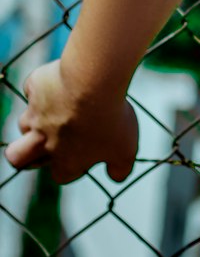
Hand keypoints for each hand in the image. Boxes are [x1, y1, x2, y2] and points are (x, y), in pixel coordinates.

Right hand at [3, 58, 137, 185]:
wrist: (93, 81)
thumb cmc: (110, 118)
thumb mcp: (125, 150)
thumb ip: (120, 169)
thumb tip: (116, 177)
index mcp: (65, 162)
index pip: (60, 174)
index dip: (72, 165)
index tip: (87, 151)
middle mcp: (43, 141)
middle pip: (16, 157)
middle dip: (24, 154)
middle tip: (42, 142)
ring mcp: (36, 114)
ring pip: (24, 123)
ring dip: (37, 118)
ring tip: (61, 106)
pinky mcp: (34, 88)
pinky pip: (33, 88)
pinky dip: (43, 86)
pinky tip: (61, 79)